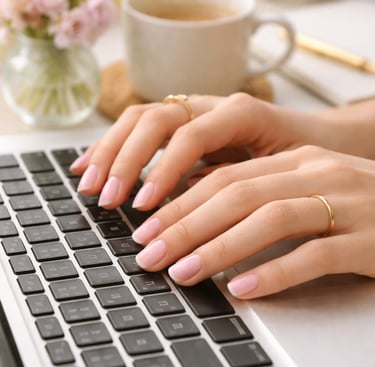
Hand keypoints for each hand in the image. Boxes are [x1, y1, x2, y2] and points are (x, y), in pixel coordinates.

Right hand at [70, 93, 343, 209]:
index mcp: (239, 112)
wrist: (311, 138)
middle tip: (107, 198)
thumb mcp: (280, 169)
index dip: (163, 169)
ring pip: (139, 119)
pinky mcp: (182, 123)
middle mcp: (210, 105)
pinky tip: (92, 164)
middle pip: (155, 120)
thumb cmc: (300, 156)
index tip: (144, 205)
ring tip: (89, 184)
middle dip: (126, 160)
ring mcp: (193, 110)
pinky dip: (113, 146)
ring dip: (110, 151)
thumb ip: (236, 180)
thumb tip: (186, 200)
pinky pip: (139, 127)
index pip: (189, 135)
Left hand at [133, 146, 374, 298]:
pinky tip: (242, 288)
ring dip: (219, 247)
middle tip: (149, 254)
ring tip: (182, 272)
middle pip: (237, 195)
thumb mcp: (301, 186)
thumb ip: (257, 189)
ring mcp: (345, 204)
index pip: (224, 178)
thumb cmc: (353, 203)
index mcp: (294, 161)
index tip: (147, 228)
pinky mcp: (371, 240)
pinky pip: (315, 256)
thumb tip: (198, 200)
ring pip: (269, 220)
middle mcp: (316, 173)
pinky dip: (274, 272)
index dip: (180, 203)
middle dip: (186, 225)